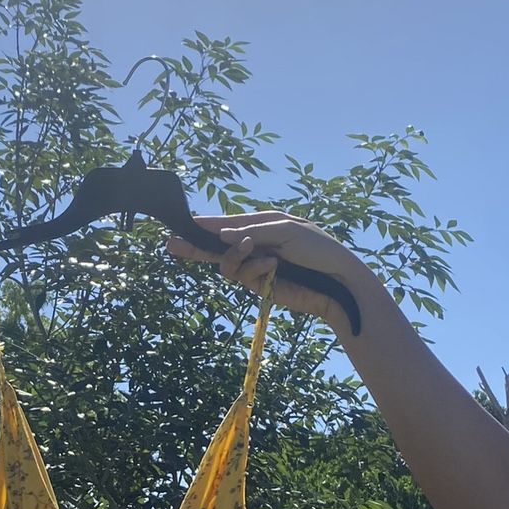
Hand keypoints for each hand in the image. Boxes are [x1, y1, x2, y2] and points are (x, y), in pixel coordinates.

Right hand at [168, 213, 373, 343]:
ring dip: (239, 256)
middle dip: (195, 245)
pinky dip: (256, 270)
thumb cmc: (317, 249)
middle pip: (216, 246)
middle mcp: (254, 244)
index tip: (183, 223)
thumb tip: (220, 234)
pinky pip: (243, 276)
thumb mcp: (285, 230)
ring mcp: (255, 266)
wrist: (337, 280)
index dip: (204, 225)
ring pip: (227, 264)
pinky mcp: (260, 285)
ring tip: (260, 254)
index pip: (226, 224)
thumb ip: (252, 231)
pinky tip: (274, 267)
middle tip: (172, 244)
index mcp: (261, 224)